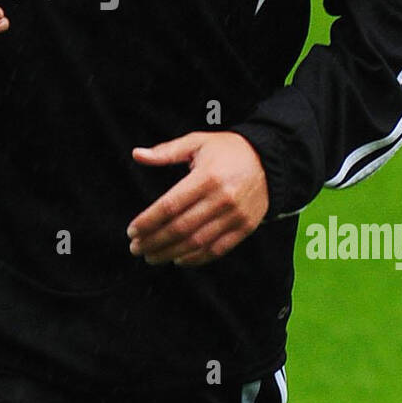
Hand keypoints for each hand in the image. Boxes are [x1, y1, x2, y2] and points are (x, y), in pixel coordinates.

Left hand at [127, 132, 268, 265]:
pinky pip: (217, 249)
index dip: (148, 221)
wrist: (270, 160)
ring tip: (151, 257)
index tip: (131, 231)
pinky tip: (178, 259)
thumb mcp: (197, 142)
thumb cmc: (228, 150)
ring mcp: (235, 216)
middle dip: (154, 241)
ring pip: (197, 242)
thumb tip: (137, 154)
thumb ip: (166, 151)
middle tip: (135, 248)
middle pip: (181, 228)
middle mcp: (222, 199)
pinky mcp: (245, 227)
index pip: (170, 205)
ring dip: (170, 253)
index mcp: (207, 177)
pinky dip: (196, 258)